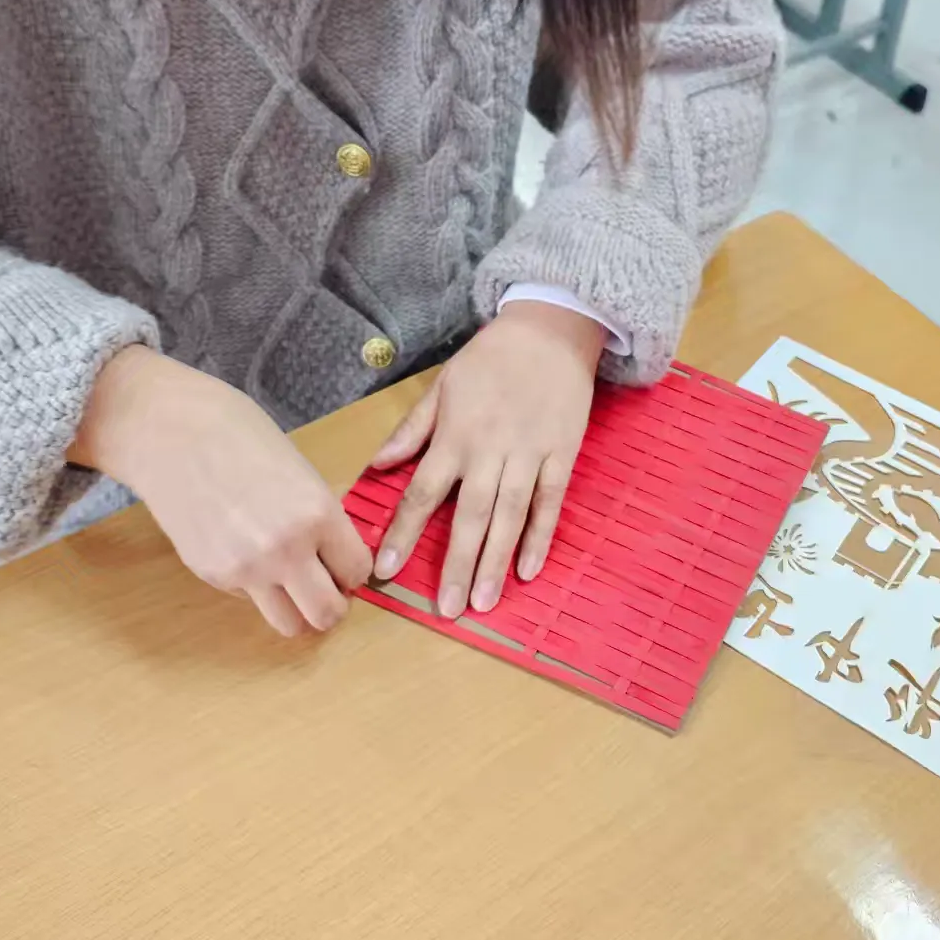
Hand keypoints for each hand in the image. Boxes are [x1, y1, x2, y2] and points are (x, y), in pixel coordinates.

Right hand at [70, 347, 371, 636]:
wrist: (171, 432)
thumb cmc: (239, 436)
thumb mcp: (301, 473)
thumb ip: (321, 520)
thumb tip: (334, 559)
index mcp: (317, 514)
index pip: (357, 571)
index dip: (352, 569)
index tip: (342, 561)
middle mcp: (285, 550)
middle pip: (328, 614)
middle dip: (332, 602)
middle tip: (323, 583)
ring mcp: (246, 569)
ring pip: (289, 624)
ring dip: (296, 609)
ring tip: (288, 581)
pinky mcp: (212, 575)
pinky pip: (250, 601)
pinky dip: (256, 588)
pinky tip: (244, 550)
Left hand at [370, 302, 603, 618]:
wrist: (551, 329)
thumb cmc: (491, 358)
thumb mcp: (442, 385)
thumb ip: (412, 429)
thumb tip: (377, 465)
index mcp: (455, 435)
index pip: (422, 492)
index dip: (404, 533)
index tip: (387, 570)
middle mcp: (490, 450)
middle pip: (470, 516)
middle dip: (456, 564)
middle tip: (447, 610)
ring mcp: (529, 454)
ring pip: (510, 516)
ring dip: (496, 561)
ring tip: (483, 601)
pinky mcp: (561, 455)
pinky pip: (550, 503)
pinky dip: (541, 537)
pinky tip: (529, 571)